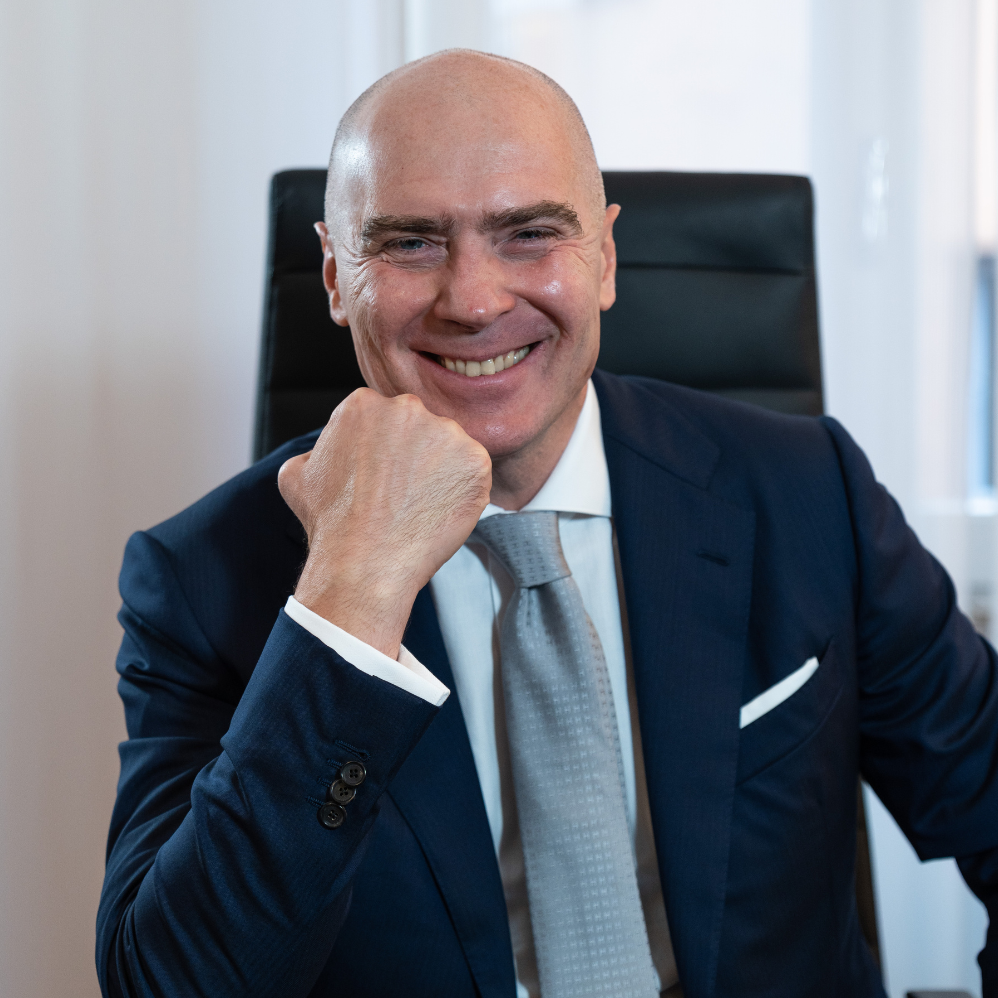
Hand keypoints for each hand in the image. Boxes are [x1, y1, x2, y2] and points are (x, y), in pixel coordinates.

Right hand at [278, 388, 491, 657]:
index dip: (384, 452)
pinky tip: (440, 513)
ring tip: (420, 507)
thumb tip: (323, 451)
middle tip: (402, 495)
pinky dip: (464, 493)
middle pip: (419, 428)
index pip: (384, 420)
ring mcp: (446, 433)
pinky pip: (473, 472)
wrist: (364, 563)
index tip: (381, 479)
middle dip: (415, 457)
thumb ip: (316, 449)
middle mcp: (407, 408)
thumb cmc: (329, 524)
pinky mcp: (475, 460)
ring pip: (449, 449)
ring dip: (441, 473)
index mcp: (364, 404)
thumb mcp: (297, 475)